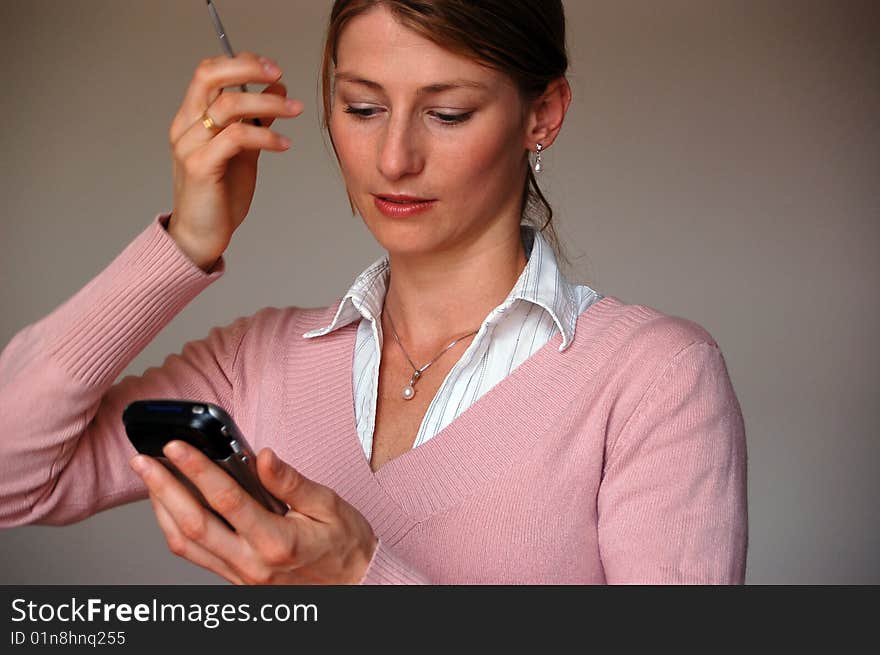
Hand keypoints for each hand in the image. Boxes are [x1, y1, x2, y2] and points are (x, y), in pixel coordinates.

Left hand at [129, 442, 376, 584]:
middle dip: (162, 488)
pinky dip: (175, 530)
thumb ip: (291, 482)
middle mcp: (252, 563)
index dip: (197, 469)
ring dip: (161, 510)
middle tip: (142, 461)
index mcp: (277, 541)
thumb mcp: (328, 505)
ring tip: (149, 480)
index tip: (177, 447)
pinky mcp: (237, 580)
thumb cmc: (346, 546)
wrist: (356, 586)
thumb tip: (263, 456)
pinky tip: (171, 507)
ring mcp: (241, 576)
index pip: (226, 499)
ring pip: (186, 545)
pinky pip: (196, 556)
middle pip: (192, 524)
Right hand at [168, 52, 304, 269]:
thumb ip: (256, 120)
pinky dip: (265, 136)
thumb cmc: (220, 194)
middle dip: (247, 68)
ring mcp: (190, 146)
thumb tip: (277, 88)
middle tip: (278, 73)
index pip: (208, 72)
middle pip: (209, 76)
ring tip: (295, 110)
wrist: (202, 235)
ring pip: (228, 106)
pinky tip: (284, 144)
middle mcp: (186, 127)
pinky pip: (236, 138)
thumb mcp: (243, 151)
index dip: (240, 63)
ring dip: (268, 103)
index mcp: (192, 118)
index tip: (272, 69)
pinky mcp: (201, 166)